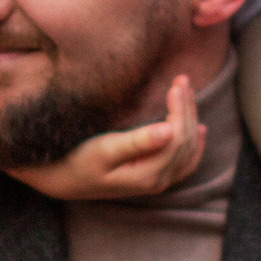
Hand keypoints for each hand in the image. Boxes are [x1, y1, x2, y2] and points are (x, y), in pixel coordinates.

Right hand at [6, 75, 205, 200]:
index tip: (175, 84)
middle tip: (182, 79)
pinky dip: (193, 144)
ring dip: (190, 120)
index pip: (177, 139)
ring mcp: (157, 181)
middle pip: (185, 142)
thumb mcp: (104, 149)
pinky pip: (184, 162)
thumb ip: (137, 142)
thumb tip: (168, 130)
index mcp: (148, 175)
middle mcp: (158, 181)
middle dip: (187, 109)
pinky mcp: (152, 177)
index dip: (180, 110)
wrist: (62, 180)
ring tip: (186, 92)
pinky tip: (199, 130)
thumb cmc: (78, 160)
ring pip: (187, 150)